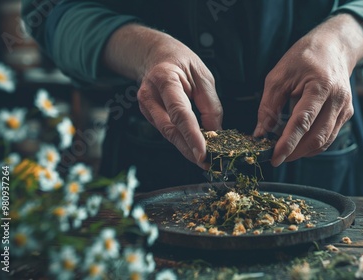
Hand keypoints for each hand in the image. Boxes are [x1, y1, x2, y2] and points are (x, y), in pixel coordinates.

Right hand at [104, 25, 222, 168]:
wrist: (156, 55)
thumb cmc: (181, 61)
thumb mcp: (203, 76)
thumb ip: (210, 105)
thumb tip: (216, 132)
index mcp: (165, 79)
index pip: (180, 112)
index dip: (192, 135)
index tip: (203, 153)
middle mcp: (150, 95)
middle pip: (170, 130)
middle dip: (189, 149)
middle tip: (207, 162)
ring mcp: (146, 106)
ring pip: (168, 134)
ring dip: (186, 148)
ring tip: (205, 158)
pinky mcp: (149, 115)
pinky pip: (168, 131)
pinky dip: (182, 140)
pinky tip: (194, 147)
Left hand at [254, 14, 362, 166]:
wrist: (334, 47)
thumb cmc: (303, 58)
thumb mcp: (279, 76)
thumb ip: (268, 106)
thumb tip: (260, 134)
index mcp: (320, 86)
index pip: (302, 122)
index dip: (288, 143)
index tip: (275, 158)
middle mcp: (337, 99)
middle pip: (316, 137)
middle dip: (295, 152)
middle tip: (277, 157)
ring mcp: (345, 108)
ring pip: (324, 141)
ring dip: (304, 151)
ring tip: (286, 151)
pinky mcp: (346, 114)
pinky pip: (329, 136)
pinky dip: (313, 144)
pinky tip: (299, 143)